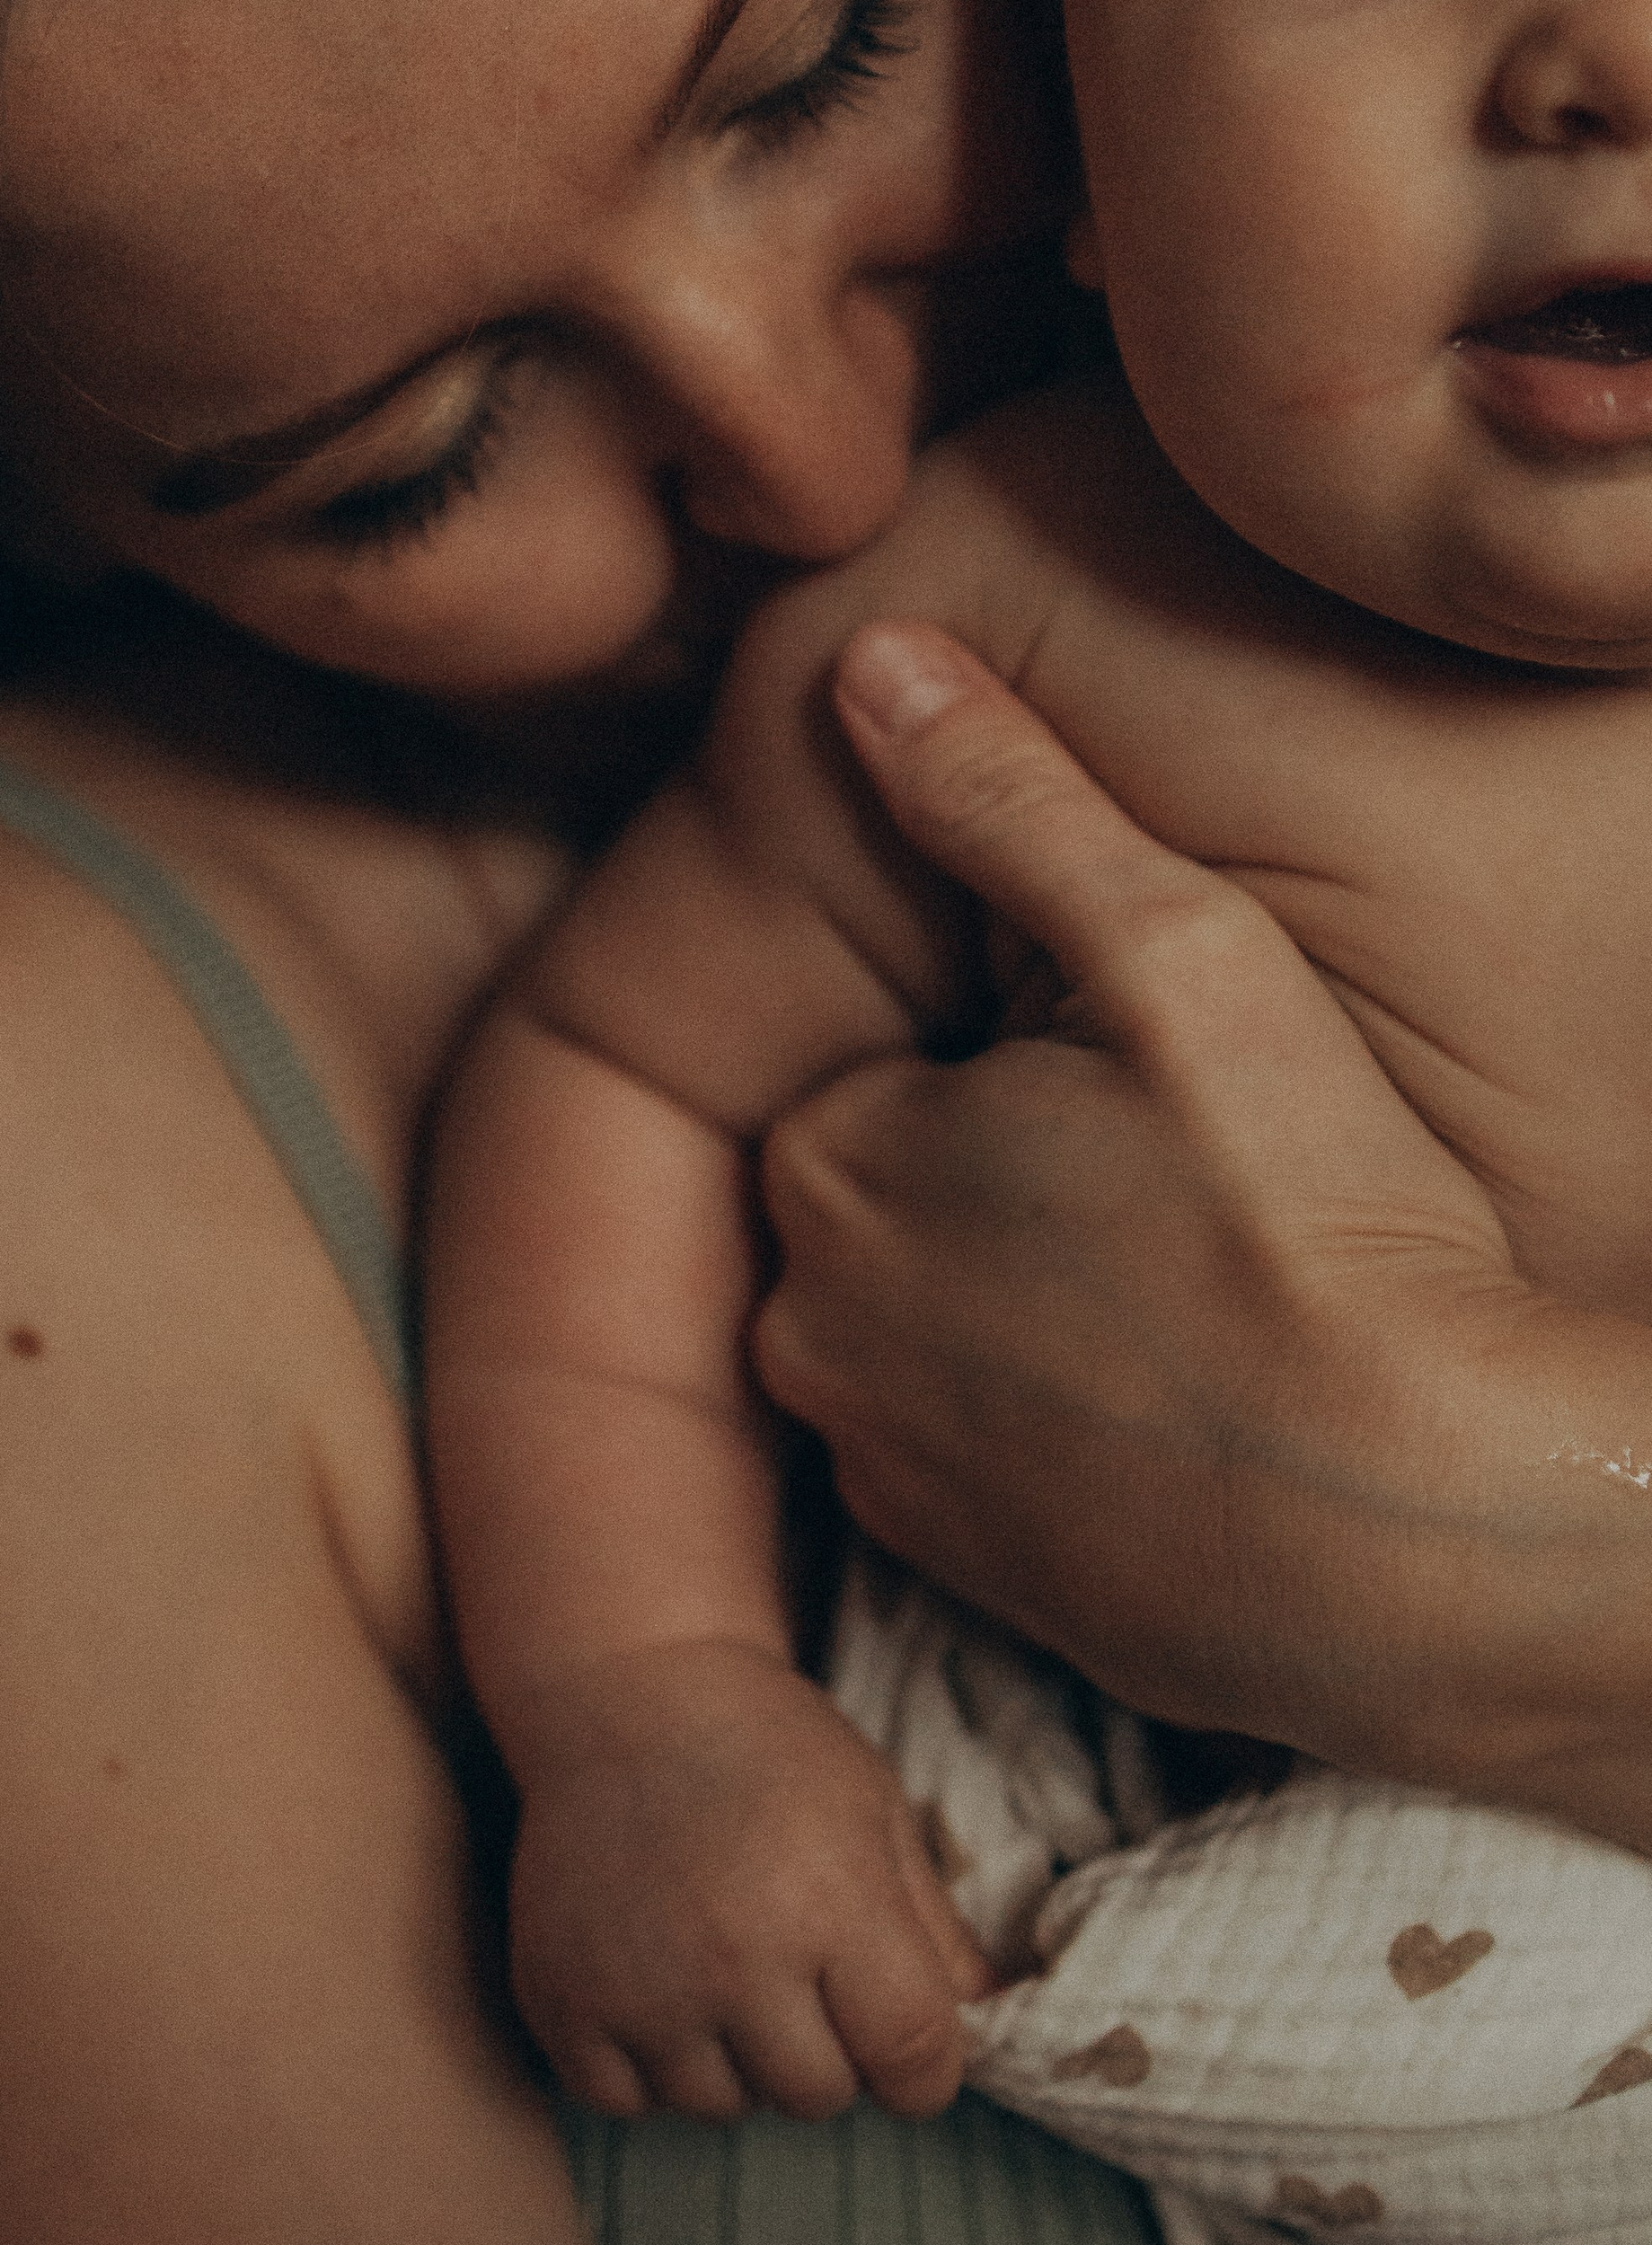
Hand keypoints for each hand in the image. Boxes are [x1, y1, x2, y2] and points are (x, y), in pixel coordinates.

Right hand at [505, 1637, 988, 2123]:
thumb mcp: (876, 1809)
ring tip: (718, 1957)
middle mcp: (735, 1957)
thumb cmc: (768, 1743)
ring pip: (722, 2106)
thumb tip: (991, 2024)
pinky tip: (655, 1981)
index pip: (913, 2061)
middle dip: (826, 2048)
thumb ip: (937, 1932)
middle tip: (795, 1964)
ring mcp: (639, 1987)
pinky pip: (626, 2101)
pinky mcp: (562, 2000)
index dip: (924, 2066)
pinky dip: (646, 2063)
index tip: (901, 2033)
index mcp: (833, 1903)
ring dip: (734, 2056)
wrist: (627, 1689)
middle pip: (819, 2096)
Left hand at [752, 627, 1651, 1846]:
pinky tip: (1186, 1400)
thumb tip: (867, 656)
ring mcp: (890, 1473)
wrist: (1431, 1532)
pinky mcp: (977, 1587)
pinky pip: (983, 1459)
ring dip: (1024, 1303)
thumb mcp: (1178, 952)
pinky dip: (1060, 1428)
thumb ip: (1007, 800)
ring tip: (1194, 1289)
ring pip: (927, 1329)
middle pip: (890, 1198)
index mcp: (833, 1157)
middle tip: (1182, 1188)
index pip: (880, 1068)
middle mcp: (814, 1326)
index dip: (1011, 1066)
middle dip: (1000, 1179)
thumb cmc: (1312, 1226)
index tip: (1134, 1090)